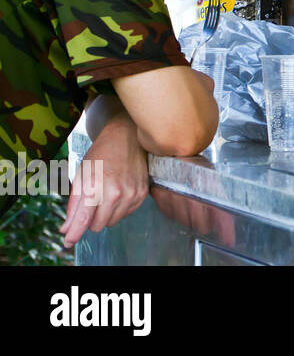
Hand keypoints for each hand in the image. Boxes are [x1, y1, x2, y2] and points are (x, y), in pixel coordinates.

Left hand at [59, 114, 149, 246]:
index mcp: (95, 187)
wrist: (126, 137)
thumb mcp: (81, 175)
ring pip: (113, 221)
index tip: (68, 242)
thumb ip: (74, 204)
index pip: (83, 220)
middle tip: (91, 203)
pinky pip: (126, 214)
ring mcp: (131, 194)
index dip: (74, 234)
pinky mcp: (142, 194)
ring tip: (106, 194)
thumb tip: (66, 228)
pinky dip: (119, 208)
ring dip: (106, 214)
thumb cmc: (101, 154)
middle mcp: (115, 193)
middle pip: (98, 225)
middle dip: (91, 219)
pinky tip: (118, 193)